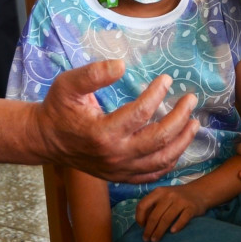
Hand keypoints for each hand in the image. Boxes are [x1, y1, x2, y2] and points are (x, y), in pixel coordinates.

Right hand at [35, 60, 198, 183]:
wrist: (46, 140)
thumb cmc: (58, 109)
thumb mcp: (68, 85)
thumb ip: (93, 74)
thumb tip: (122, 65)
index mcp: (102, 133)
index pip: (141, 113)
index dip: (157, 94)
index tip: (166, 79)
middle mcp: (114, 155)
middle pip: (159, 139)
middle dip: (180, 117)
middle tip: (191, 99)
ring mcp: (119, 169)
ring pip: (161, 160)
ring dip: (182, 141)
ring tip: (194, 123)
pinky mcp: (120, 176)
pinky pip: (152, 174)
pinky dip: (170, 161)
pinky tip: (179, 146)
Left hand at [135, 184, 208, 241]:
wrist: (199, 191)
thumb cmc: (177, 197)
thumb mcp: (163, 195)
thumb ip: (153, 205)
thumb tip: (142, 223)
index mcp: (158, 192)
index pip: (143, 205)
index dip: (139, 218)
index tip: (141, 227)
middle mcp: (168, 195)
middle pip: (155, 216)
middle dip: (149, 230)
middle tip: (146, 239)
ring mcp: (181, 201)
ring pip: (166, 219)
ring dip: (159, 232)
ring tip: (155, 240)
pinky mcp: (191, 207)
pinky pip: (182, 219)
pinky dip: (177, 227)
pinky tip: (172, 233)